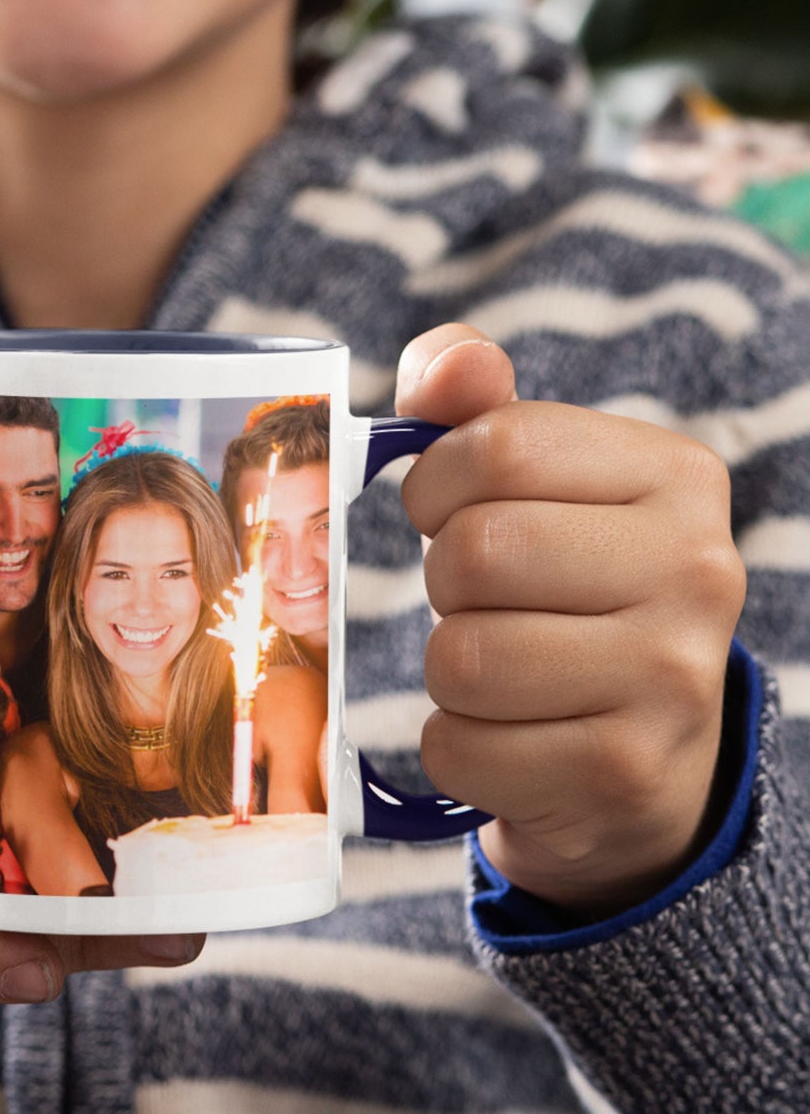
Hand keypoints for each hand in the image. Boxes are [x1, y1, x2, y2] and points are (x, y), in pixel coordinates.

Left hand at [395, 325, 745, 916]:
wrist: (638, 748)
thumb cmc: (560, 583)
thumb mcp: (528, 479)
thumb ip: (470, 403)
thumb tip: (453, 363)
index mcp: (677, 476)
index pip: (497, 446)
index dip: (434, 482)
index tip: (447, 509)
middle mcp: (700, 571)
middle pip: (475, 553)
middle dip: (443, 580)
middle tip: (481, 600)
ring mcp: (673, 680)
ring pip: (461, 657)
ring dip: (447, 667)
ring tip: (499, 666)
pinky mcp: (624, 771)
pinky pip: (460, 746)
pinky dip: (454, 743)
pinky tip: (507, 732)